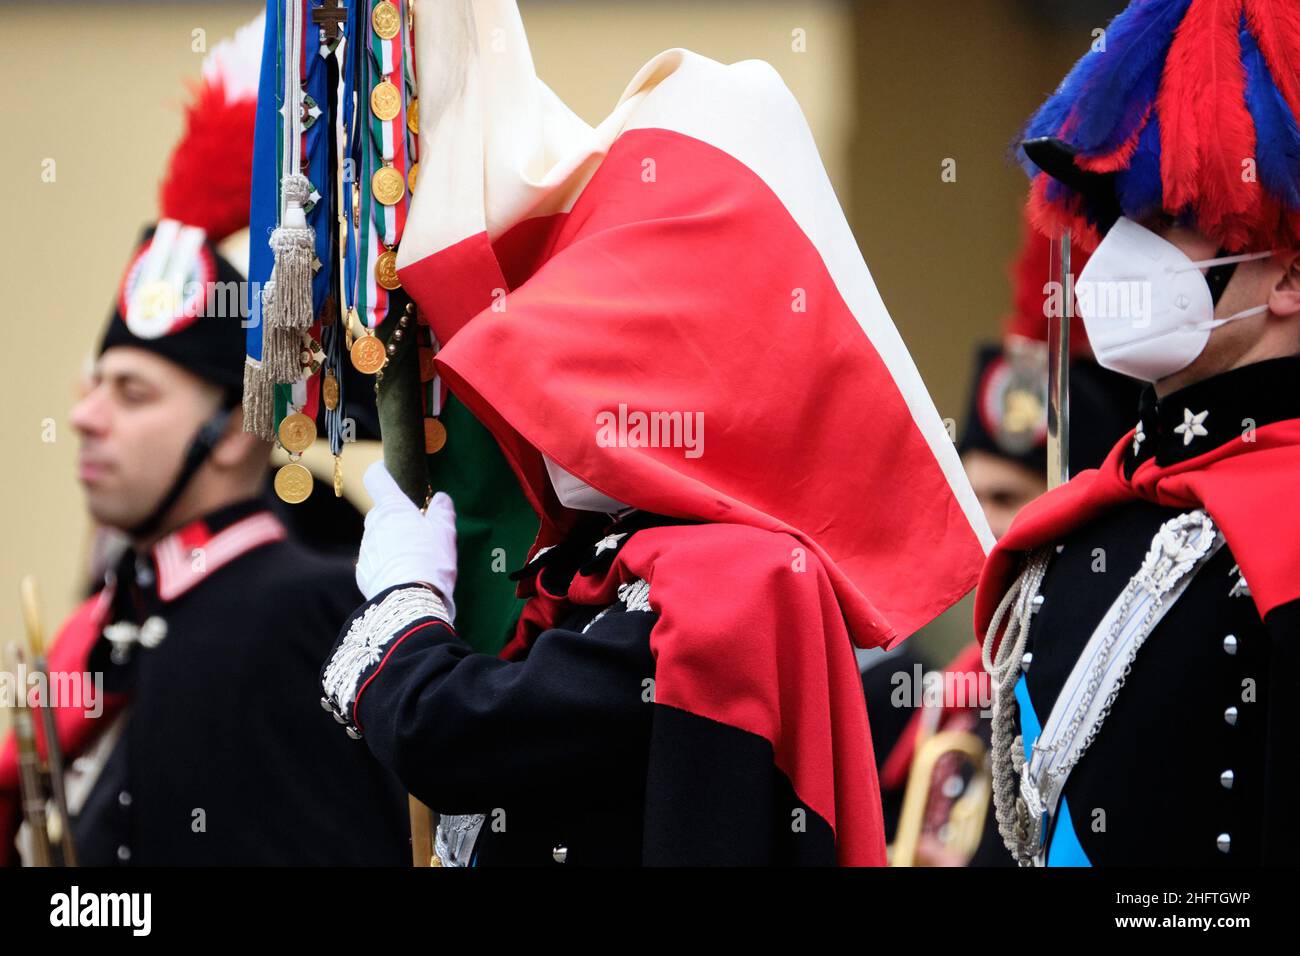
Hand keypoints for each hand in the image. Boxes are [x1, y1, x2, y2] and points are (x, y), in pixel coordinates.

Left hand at [355, 461, 457, 617]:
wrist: (409, 603)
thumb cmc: (430, 562)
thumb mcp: (445, 533)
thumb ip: (443, 511)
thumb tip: (441, 498)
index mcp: (393, 507)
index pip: (377, 477)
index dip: (383, 472)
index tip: (391, 474)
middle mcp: (373, 524)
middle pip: (382, 512)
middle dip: (398, 518)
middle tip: (421, 533)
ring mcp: (366, 550)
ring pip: (379, 538)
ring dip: (393, 543)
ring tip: (417, 561)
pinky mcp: (363, 573)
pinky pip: (376, 562)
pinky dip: (388, 565)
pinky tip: (405, 577)